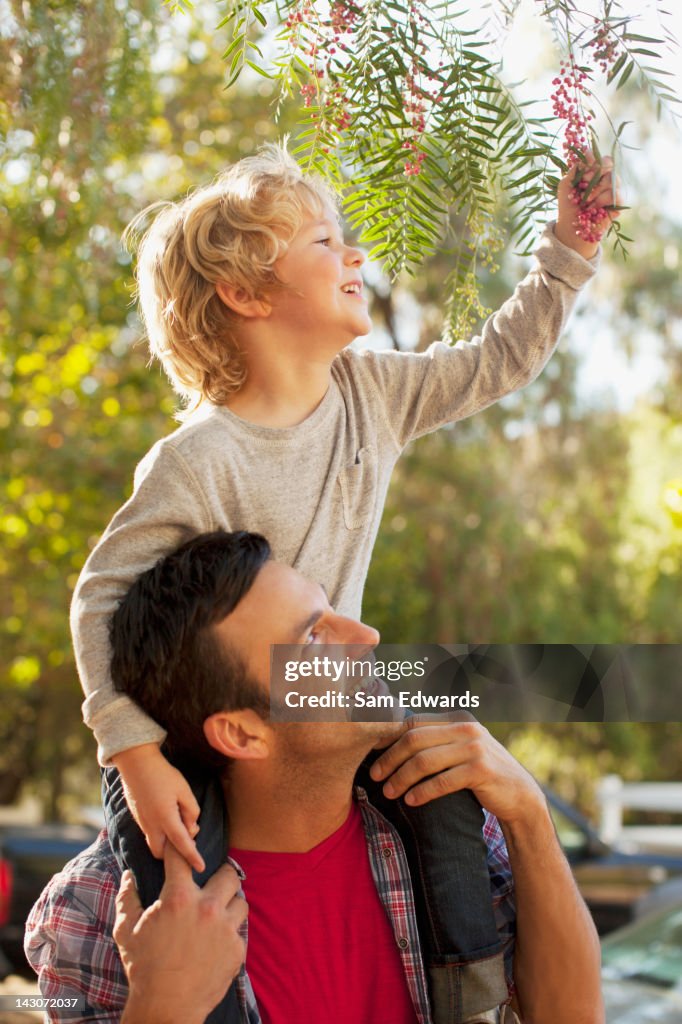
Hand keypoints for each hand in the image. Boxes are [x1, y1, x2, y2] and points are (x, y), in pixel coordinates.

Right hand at [112, 743, 203, 870]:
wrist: (136, 763)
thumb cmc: (163, 774)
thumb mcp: (184, 790)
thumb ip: (191, 811)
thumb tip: (192, 828)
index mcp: (165, 818)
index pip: (181, 844)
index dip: (192, 857)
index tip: (201, 868)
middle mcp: (151, 825)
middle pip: (161, 853)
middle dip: (173, 855)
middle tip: (188, 841)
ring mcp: (142, 823)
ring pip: (154, 844)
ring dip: (166, 844)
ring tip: (179, 826)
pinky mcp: (138, 818)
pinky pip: (149, 835)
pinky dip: (159, 835)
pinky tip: (167, 820)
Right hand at [114, 843, 246, 1023]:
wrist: (166, 1008)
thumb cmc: (143, 967)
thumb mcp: (126, 931)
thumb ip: (127, 898)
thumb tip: (128, 874)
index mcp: (177, 897)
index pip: (183, 857)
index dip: (181, 849)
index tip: (182, 848)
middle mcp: (206, 907)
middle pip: (229, 873)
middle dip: (220, 877)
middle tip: (212, 886)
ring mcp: (225, 928)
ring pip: (240, 901)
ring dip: (229, 905)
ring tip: (216, 915)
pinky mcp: (237, 949)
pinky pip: (240, 930)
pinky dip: (230, 933)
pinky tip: (216, 942)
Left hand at [369, 715, 544, 826]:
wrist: (520, 795)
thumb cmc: (480, 774)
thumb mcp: (460, 749)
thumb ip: (436, 741)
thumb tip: (390, 743)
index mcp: (457, 719)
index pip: (414, 723)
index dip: (389, 738)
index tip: (372, 755)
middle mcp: (466, 728)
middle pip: (414, 740)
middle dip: (390, 759)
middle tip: (375, 777)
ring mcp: (475, 748)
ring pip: (425, 761)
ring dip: (402, 778)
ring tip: (389, 793)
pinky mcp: (481, 770)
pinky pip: (442, 781)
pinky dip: (423, 792)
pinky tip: (411, 801)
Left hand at [555, 154, 622, 258]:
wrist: (571, 227)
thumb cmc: (567, 206)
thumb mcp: (565, 185)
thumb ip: (574, 170)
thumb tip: (585, 156)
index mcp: (592, 171)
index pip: (598, 156)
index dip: (593, 159)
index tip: (583, 167)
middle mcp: (604, 177)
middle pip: (609, 163)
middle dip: (595, 172)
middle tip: (584, 184)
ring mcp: (613, 188)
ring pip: (613, 178)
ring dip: (596, 190)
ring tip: (585, 202)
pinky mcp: (618, 202)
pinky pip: (616, 194)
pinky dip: (602, 201)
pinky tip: (593, 208)